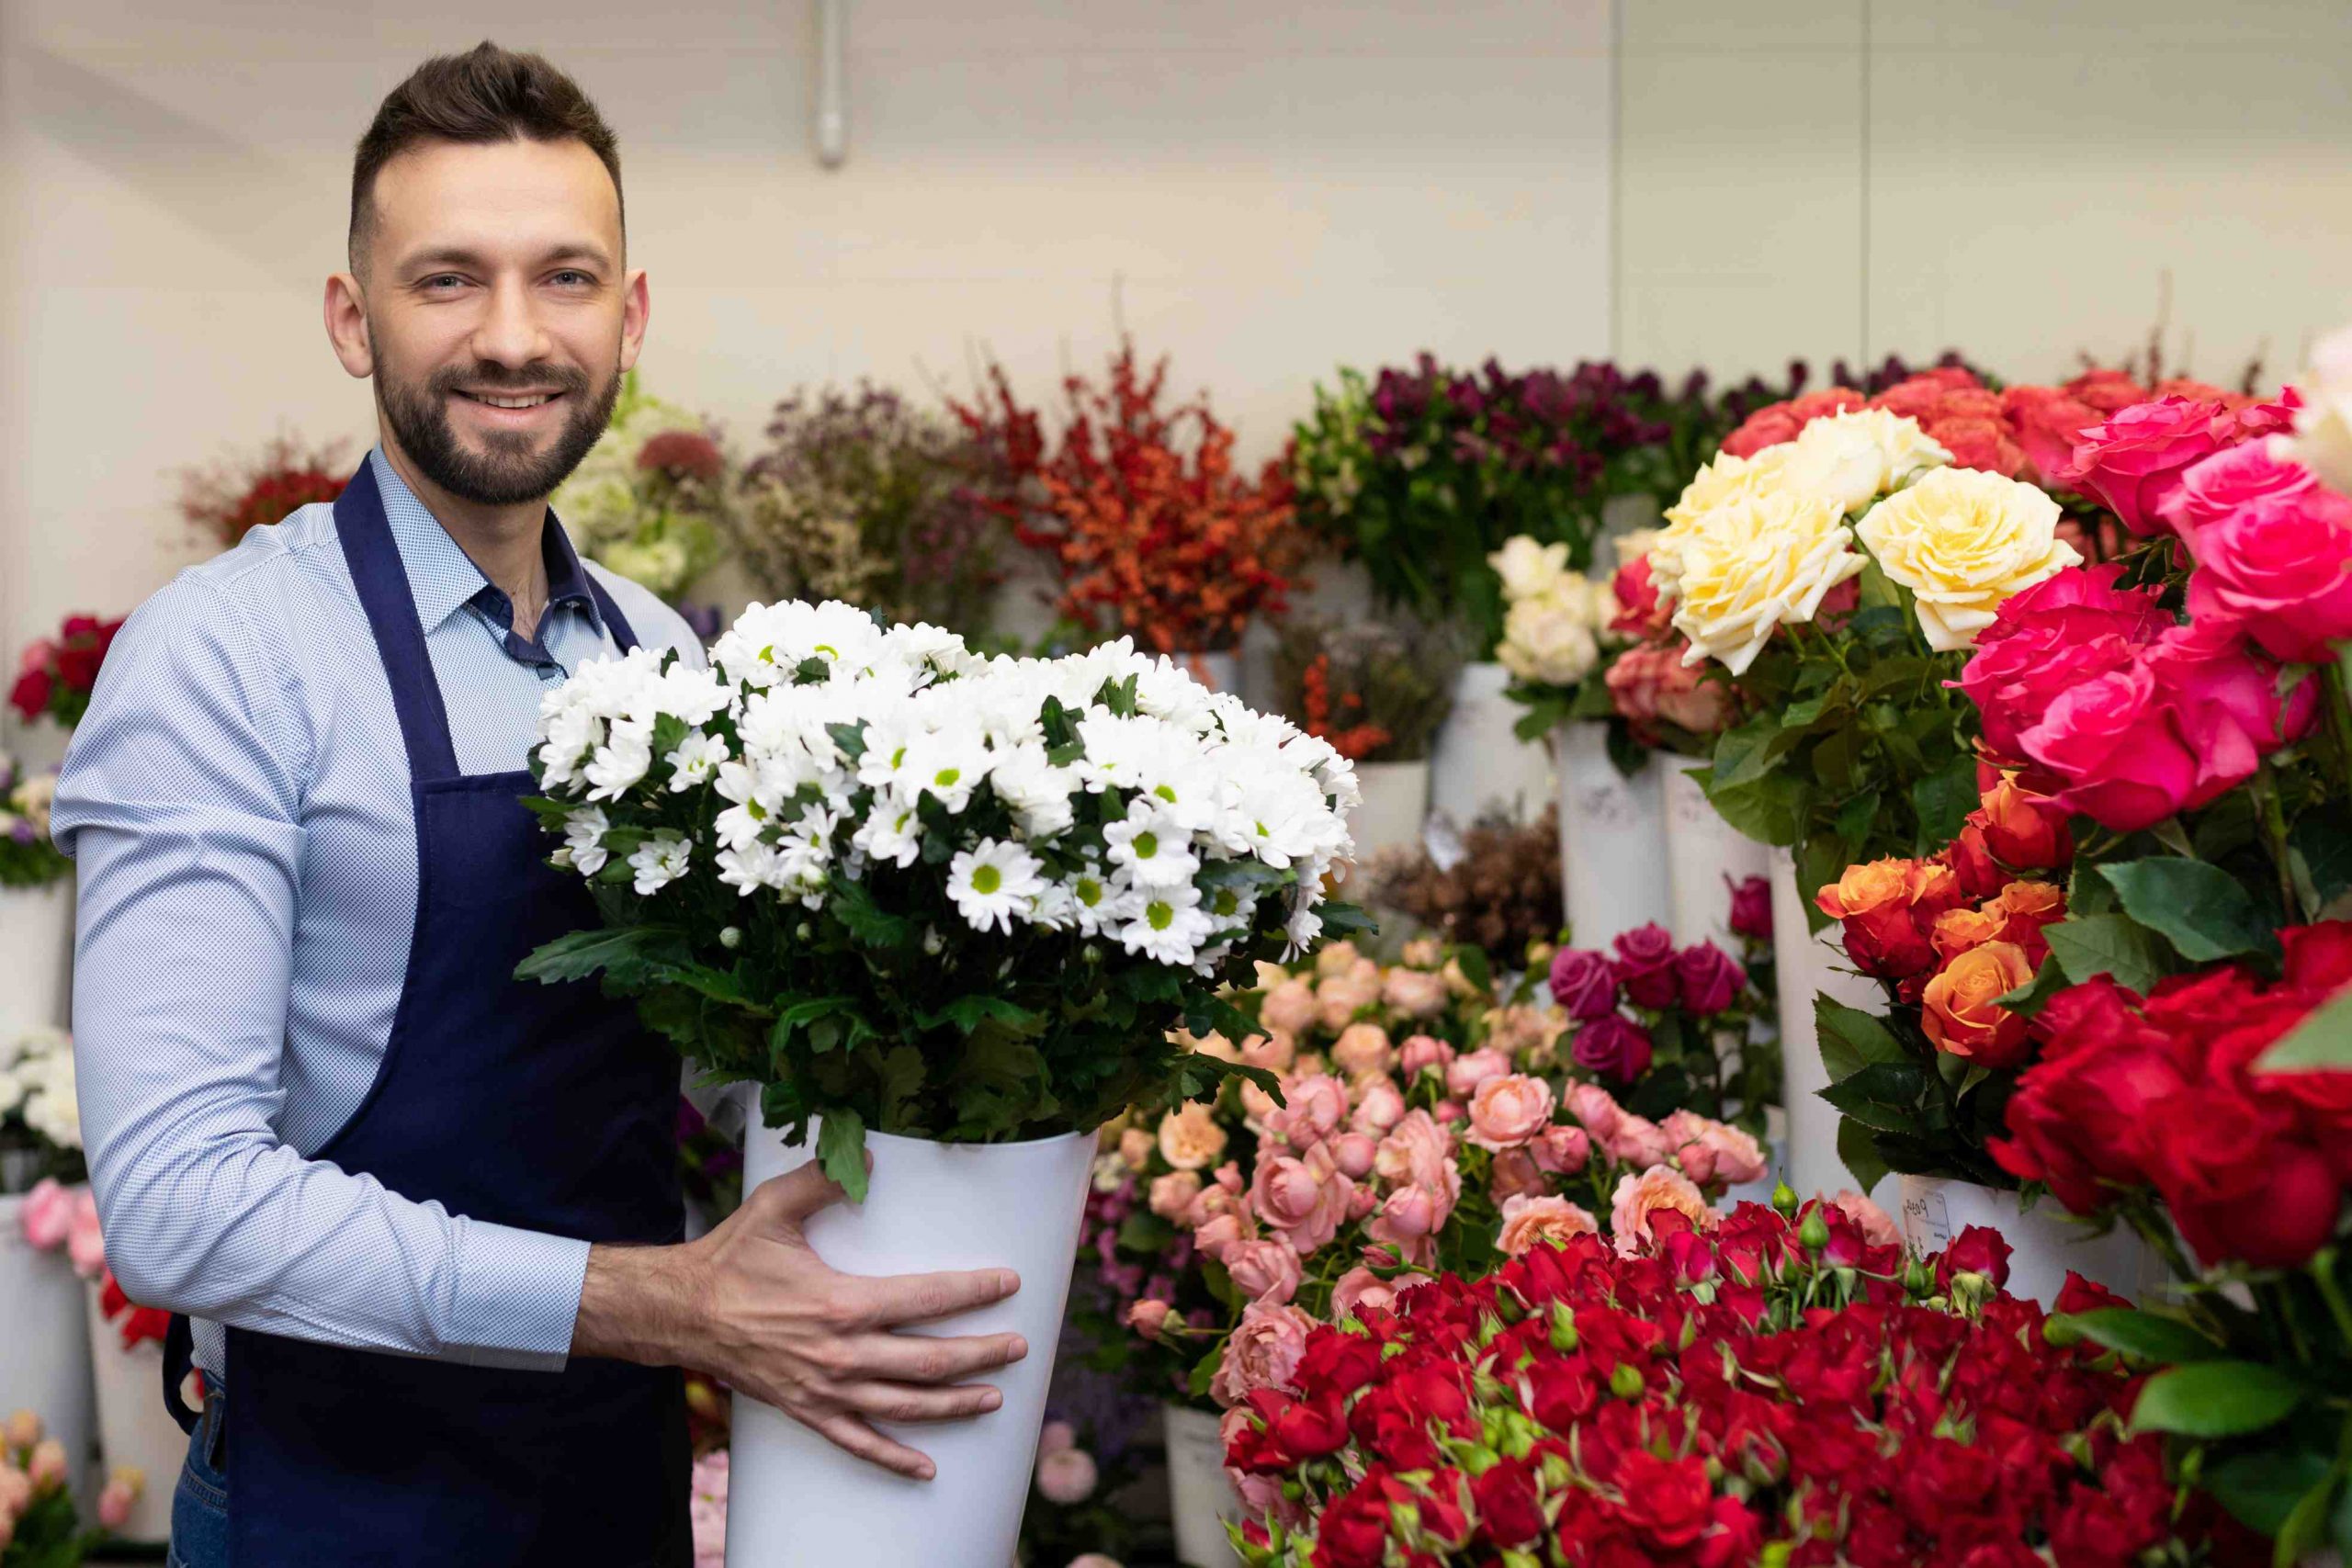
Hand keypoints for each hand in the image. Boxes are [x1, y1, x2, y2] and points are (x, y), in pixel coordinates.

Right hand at [575, 1162, 1025, 1479]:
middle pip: (928, 1361)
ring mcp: (825, 1389)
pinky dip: (894, 1458)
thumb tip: (872, 1158)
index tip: (1007, 1283)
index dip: (972, 1292)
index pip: (926, 1298)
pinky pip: (858, 1443)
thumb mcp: (775, 1207)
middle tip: (1019, 1346)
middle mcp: (840, 1353)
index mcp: (841, 1303)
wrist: (681, 1311)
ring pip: (904, 1406)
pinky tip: (926, 1468)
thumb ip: (824, 1181)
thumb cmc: (731, 1256)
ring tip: (992, 1397)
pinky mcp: (807, 1411)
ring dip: (954, 1404)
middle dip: (980, 1354)